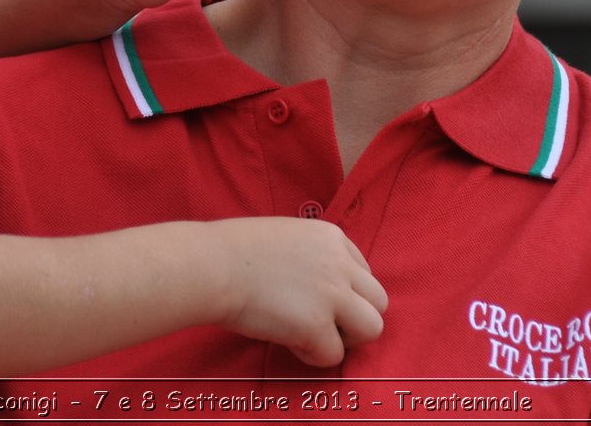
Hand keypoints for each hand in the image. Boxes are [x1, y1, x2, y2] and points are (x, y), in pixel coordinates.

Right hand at [206, 216, 387, 366]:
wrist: (212, 266)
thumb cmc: (233, 251)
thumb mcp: (286, 236)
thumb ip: (312, 256)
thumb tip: (318, 286)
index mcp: (332, 237)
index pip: (364, 272)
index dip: (345, 293)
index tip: (319, 300)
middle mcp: (340, 263)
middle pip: (379, 301)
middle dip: (355, 317)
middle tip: (323, 324)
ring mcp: (331, 295)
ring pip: (372, 328)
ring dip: (346, 338)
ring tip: (314, 336)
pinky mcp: (316, 325)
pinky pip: (334, 354)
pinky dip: (314, 355)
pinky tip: (290, 342)